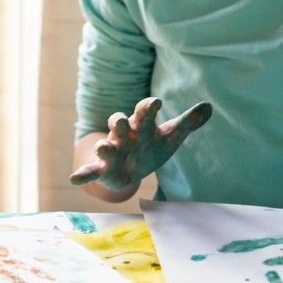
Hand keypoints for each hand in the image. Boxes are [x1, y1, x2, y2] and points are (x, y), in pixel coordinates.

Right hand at [70, 96, 211, 190]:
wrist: (132, 167)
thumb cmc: (151, 146)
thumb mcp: (171, 136)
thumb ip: (188, 122)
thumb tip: (209, 106)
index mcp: (140, 125)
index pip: (142, 112)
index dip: (148, 107)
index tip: (156, 103)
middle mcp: (124, 136)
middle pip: (119, 123)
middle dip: (119, 121)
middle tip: (123, 120)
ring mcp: (113, 152)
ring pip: (106, 146)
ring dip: (104, 146)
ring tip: (103, 147)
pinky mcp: (104, 169)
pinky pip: (91, 171)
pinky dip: (82, 174)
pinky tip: (73, 179)